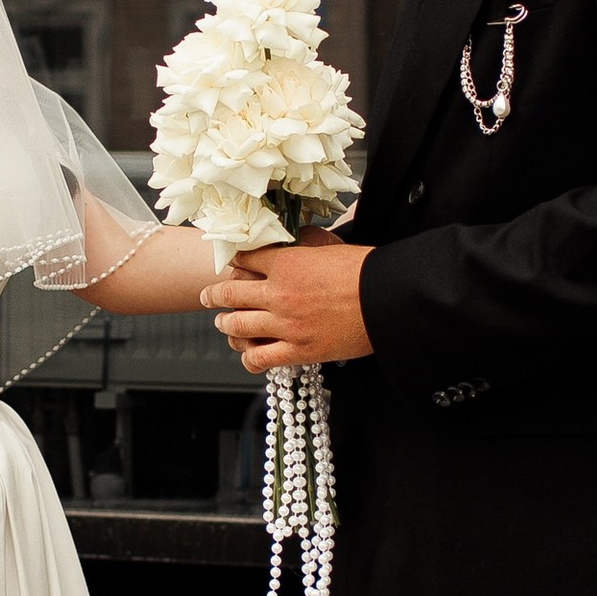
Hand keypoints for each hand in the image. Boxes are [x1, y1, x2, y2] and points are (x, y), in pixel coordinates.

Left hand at [203, 239, 373, 372]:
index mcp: (287, 262)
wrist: (388, 300)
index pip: (245, 258)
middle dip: (215, 294)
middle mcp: (280, 293)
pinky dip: (248, 357)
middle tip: (208, 296)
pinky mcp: (299, 350)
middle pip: (231, 293)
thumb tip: (292, 237)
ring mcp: (286, 324)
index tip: (231, 264)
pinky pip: (259, 358)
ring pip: (237, 326)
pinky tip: (248, 355)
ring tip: (224, 324)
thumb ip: (304, 242)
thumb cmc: (367, 271)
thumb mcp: (331, 245)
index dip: (235, 261)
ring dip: (226, 324)